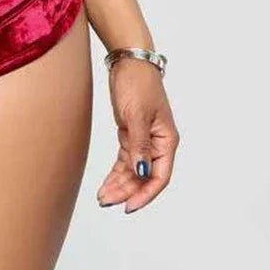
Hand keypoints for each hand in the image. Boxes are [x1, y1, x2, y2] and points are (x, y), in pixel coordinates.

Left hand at [97, 57, 179, 212]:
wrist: (128, 62)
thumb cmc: (138, 84)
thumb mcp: (137, 115)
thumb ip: (139, 145)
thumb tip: (142, 173)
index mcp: (167, 141)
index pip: (159, 176)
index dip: (146, 194)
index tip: (129, 207)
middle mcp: (157, 144)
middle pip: (145, 177)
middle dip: (127, 191)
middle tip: (107, 201)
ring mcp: (144, 140)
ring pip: (133, 171)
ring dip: (120, 185)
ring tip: (103, 197)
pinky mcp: (131, 134)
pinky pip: (125, 160)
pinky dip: (116, 172)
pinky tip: (106, 184)